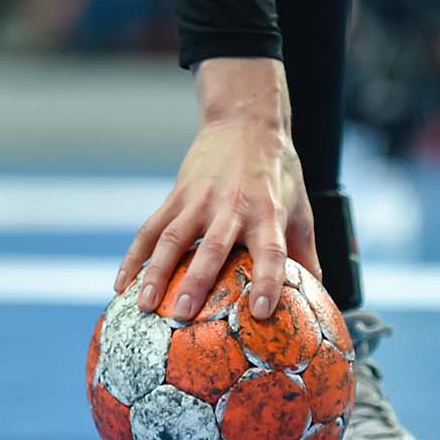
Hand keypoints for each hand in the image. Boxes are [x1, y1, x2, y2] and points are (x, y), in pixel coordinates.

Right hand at [114, 58, 320, 323]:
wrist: (245, 124)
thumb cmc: (278, 174)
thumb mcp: (300, 209)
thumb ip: (306, 254)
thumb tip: (318, 299)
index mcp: (267, 214)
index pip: (270, 251)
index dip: (268, 281)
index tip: (262, 312)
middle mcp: (231, 208)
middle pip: (212, 248)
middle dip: (196, 282)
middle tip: (183, 316)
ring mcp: (199, 201)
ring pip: (173, 239)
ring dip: (155, 273)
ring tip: (144, 306)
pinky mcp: (176, 196)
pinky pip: (150, 229)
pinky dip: (134, 257)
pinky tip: (121, 285)